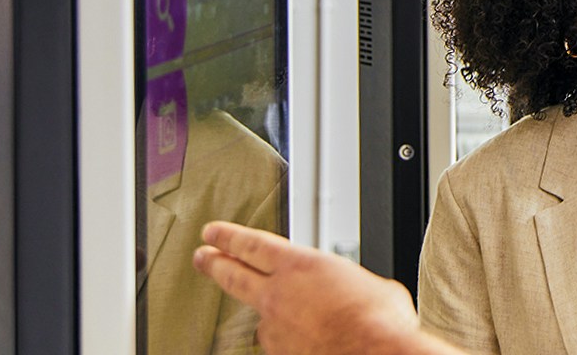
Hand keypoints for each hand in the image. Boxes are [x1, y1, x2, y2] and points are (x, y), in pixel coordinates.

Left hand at [194, 221, 452, 354]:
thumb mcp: (368, 282)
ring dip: (264, 310)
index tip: (213, 233)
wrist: (371, 352)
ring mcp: (274, 329)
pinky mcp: (280, 354)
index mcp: (299, 266)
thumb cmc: (375, 317)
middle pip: (234, 275)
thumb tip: (353, 291)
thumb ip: (345, 282)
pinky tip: (304, 338)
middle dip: (215, 264)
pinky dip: (286, 337)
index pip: (252, 245)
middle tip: (201, 256)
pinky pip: (277, 341)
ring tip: (278, 310)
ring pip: (259, 314)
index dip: (229, 237)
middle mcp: (277, 296)